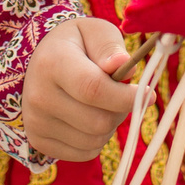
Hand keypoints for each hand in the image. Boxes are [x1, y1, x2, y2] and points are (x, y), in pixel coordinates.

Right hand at [20, 17, 136, 162]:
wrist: (39, 63)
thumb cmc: (76, 45)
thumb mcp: (94, 32)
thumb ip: (110, 47)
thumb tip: (123, 65)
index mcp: (52, 63)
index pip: (94, 89)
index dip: (126, 97)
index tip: (148, 94)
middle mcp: (39, 96)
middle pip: (98, 121)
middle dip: (120, 110)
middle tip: (121, 94)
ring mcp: (36, 122)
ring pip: (94, 140)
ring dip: (110, 125)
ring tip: (103, 104)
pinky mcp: (39, 141)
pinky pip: (85, 153)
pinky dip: (97, 139)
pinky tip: (89, 118)